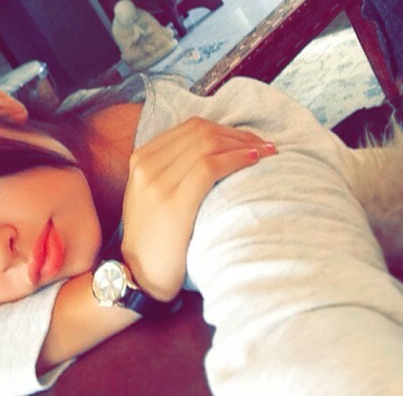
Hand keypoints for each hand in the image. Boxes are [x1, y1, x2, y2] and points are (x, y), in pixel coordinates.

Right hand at [120, 117, 275, 301]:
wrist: (136, 275)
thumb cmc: (155, 238)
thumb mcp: (154, 194)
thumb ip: (173, 169)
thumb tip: (218, 151)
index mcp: (142, 158)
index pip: (192, 128)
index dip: (226, 129)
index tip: (250, 139)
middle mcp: (147, 164)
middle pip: (202, 132)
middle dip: (238, 135)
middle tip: (265, 145)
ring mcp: (158, 182)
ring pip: (208, 144)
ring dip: (243, 144)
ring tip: (266, 153)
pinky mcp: (173, 202)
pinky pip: (210, 166)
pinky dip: (236, 159)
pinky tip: (254, 162)